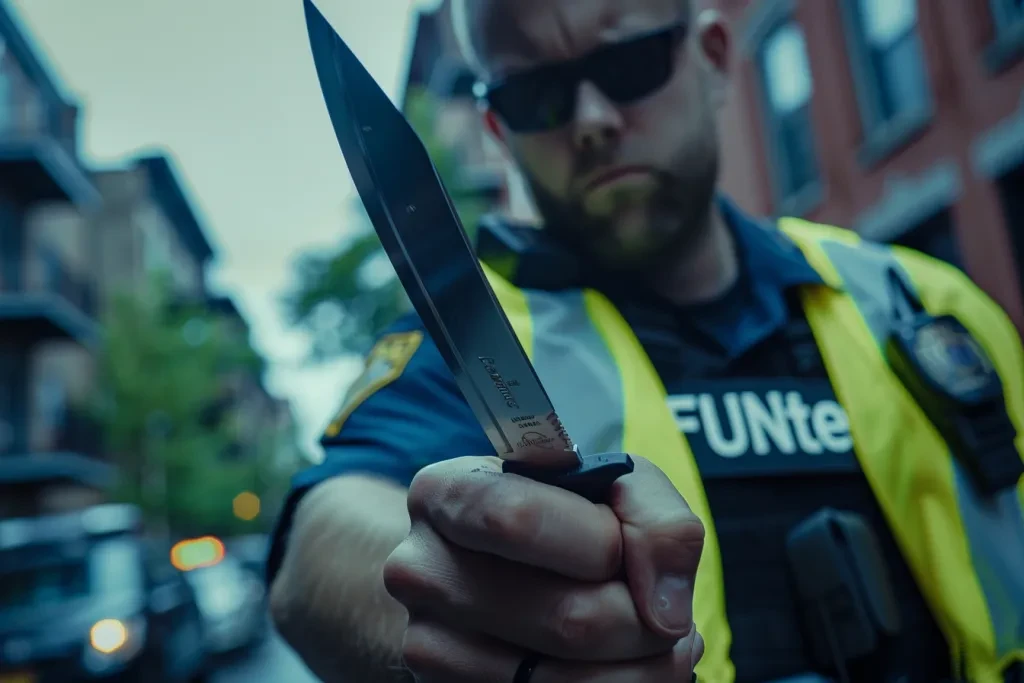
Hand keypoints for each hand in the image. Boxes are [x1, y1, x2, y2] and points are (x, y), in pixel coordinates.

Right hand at [382, 455, 704, 681]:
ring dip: (642, 669)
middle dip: (645, 622)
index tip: (632, 554)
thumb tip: (664, 607)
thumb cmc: (560, 518)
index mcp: (444, 494)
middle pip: (567, 619)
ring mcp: (428, 646)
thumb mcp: (610, 484)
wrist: (491, 570)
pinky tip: (623, 667)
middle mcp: (420, 570)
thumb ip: (654, 517)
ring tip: (653, 641)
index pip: (518, 521)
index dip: (603, 544)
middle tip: (666, 613)